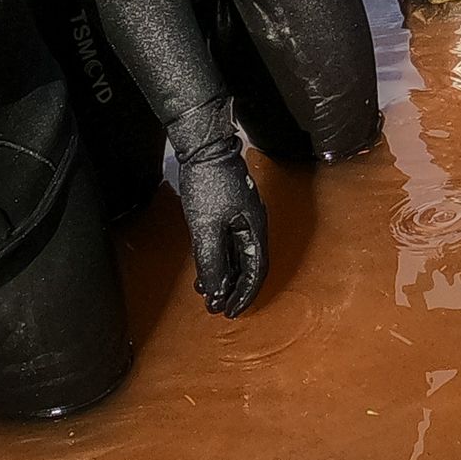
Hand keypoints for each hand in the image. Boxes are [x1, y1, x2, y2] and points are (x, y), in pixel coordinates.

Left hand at [169, 99, 269, 315]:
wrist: (203, 148)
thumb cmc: (209, 183)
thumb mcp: (206, 228)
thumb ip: (213, 260)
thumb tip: (217, 290)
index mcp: (255, 228)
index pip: (257, 269)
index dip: (245, 293)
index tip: (231, 311)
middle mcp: (253, 224)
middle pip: (248, 264)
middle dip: (233, 288)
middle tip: (218, 307)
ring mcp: (240, 217)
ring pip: (236, 255)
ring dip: (223, 275)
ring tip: (208, 293)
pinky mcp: (227, 211)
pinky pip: (226, 243)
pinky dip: (217, 259)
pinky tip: (204, 268)